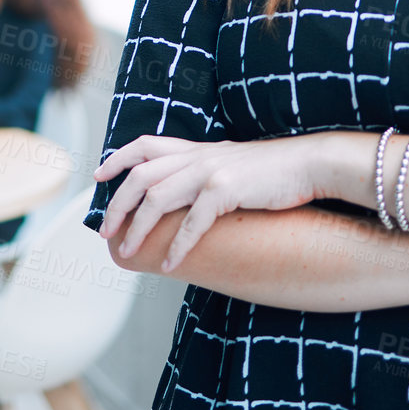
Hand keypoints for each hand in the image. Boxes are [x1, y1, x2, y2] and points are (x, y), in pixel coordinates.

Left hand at [93, 135, 318, 272]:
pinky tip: (171, 264)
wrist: (309, 164)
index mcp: (197, 149)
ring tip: (128, 251)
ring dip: (138, 229)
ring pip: (158, 199)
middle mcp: (197, 156)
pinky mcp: (226, 189)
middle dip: (118, 205)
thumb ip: (206, 170)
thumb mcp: (232, 163)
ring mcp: (210, 170)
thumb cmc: (274, 172)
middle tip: (105, 231)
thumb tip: (187, 194)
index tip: (99, 176)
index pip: (145, 145)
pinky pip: (193, 222)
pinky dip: (179, 245)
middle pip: (141, 176)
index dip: (118, 158)